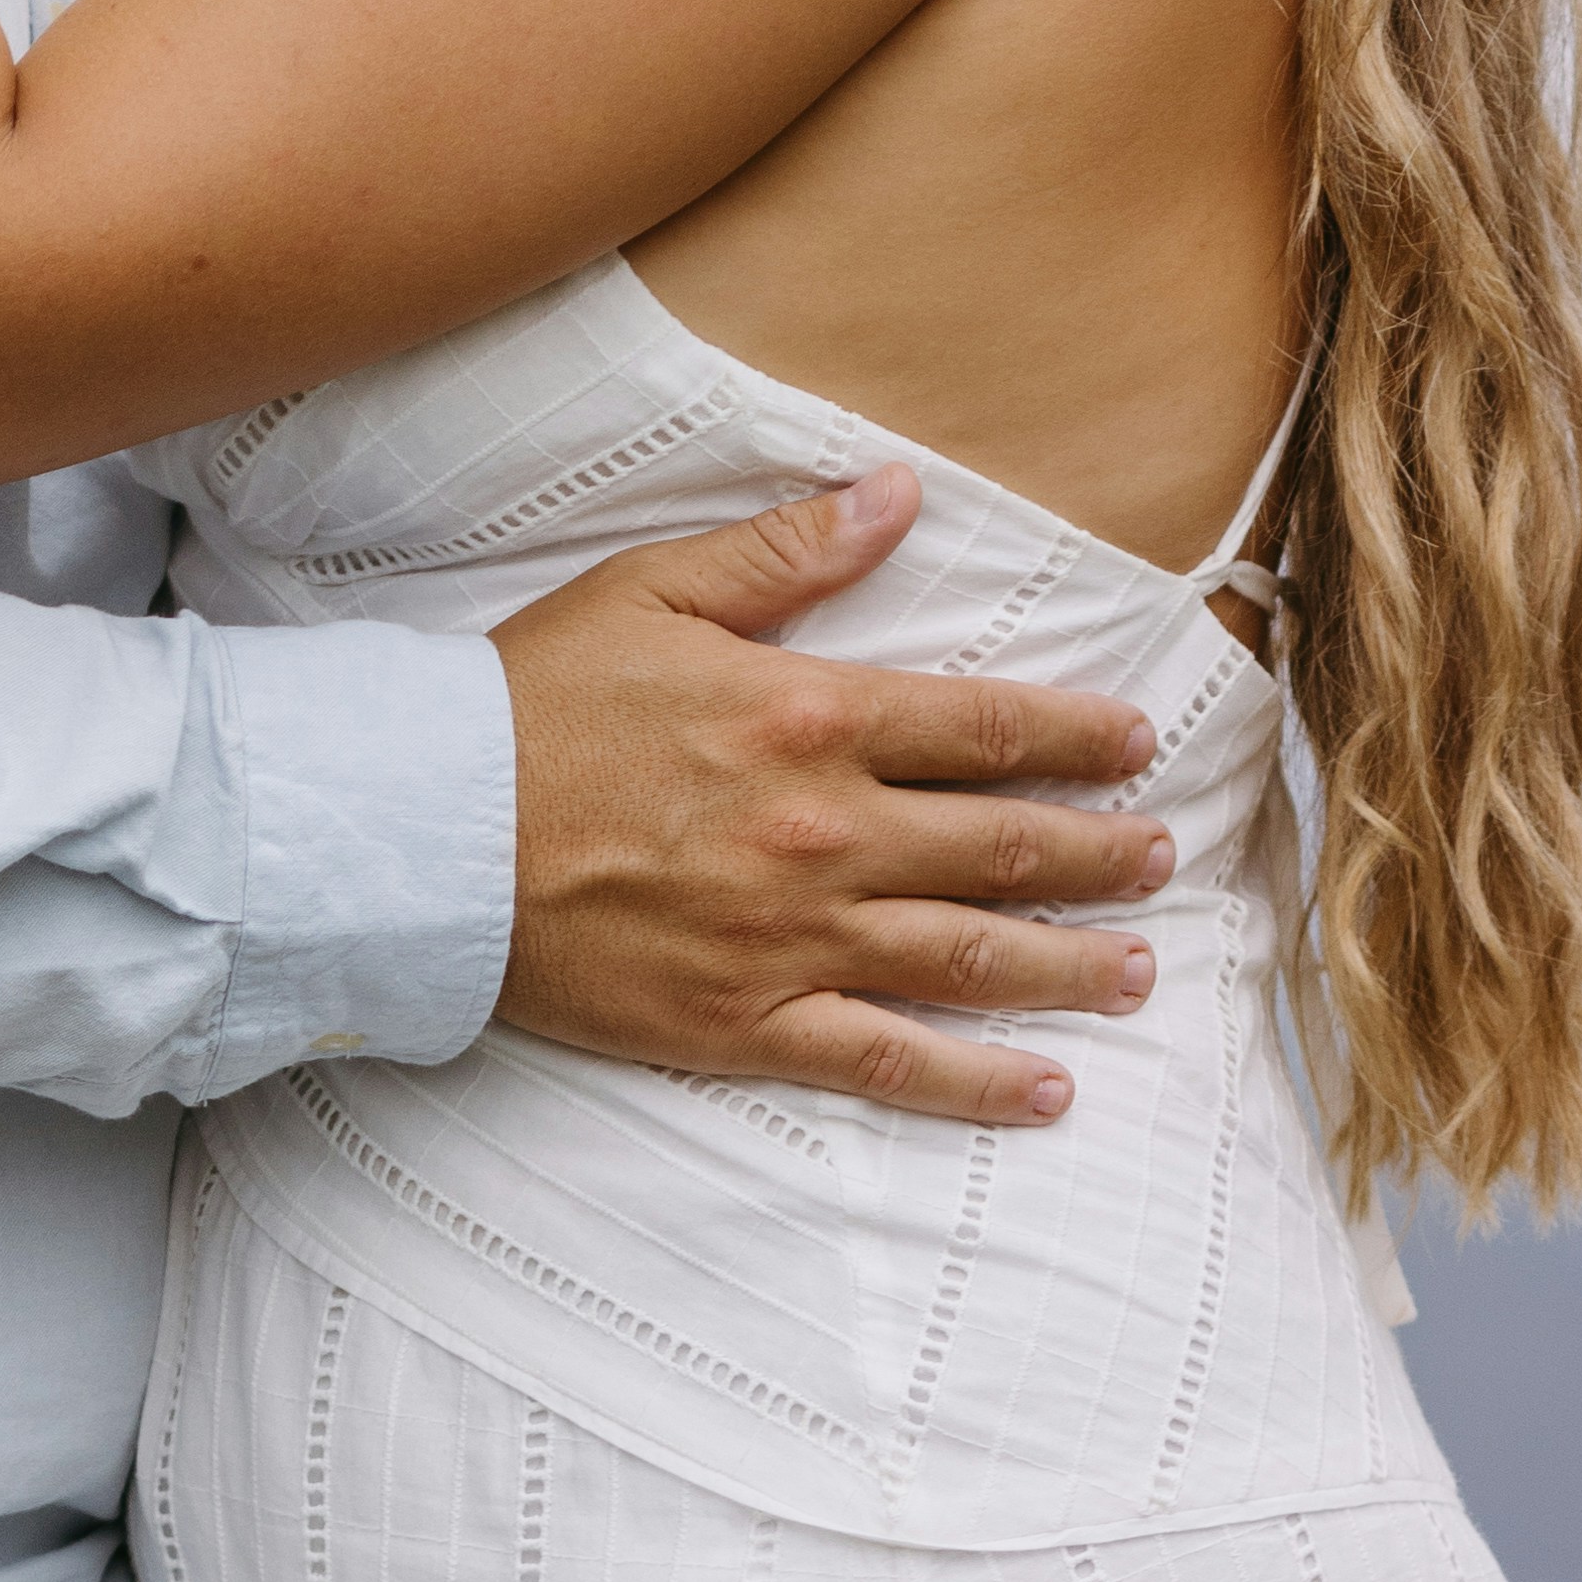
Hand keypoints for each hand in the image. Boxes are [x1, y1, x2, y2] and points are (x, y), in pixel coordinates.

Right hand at [490, 474, 1169, 1127]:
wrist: (421, 833)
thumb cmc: (529, 703)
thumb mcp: (655, 592)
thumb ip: (789, 551)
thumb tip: (899, 493)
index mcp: (812, 716)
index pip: (983, 727)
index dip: (1074, 735)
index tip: (1137, 743)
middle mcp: (826, 833)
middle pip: (1003, 845)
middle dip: (1097, 852)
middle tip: (1160, 856)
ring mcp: (792, 939)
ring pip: (970, 955)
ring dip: (1068, 963)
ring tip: (1136, 968)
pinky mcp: (745, 1024)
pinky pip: (887, 1058)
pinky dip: (977, 1080)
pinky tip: (1045, 1087)